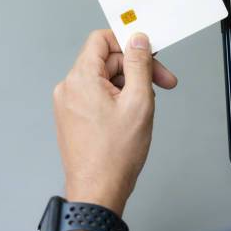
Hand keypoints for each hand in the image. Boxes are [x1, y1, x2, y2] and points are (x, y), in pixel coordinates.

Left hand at [53, 29, 176, 214]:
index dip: (128, 42)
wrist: (98, 191)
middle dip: (136, 69)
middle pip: (106, 61)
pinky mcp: (73, 117)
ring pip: (104, 79)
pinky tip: (131, 115)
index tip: (148, 52)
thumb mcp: (138, 101)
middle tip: (162, 83)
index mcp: (81, 78)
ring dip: (129, 86)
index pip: (101, 40)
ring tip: (145, 107)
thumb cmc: (114, 155)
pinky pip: (97, 95)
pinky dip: (117, 99)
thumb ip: (139, 64)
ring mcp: (68, 103)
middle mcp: (69, 87)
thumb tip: (138, 40)